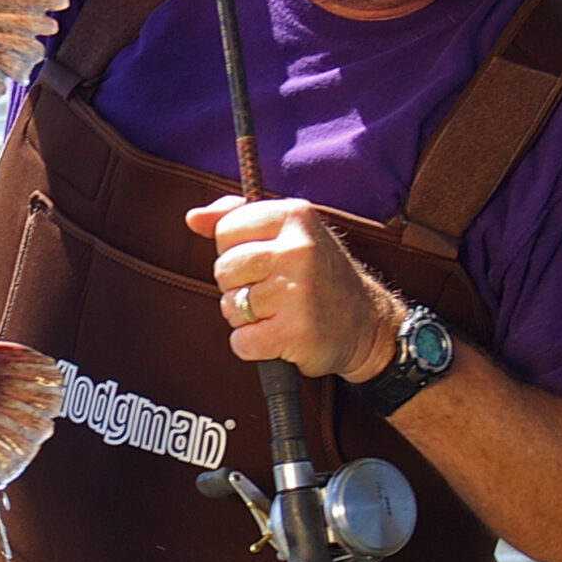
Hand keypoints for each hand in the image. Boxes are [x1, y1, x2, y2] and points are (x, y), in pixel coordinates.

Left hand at [187, 195, 404, 381]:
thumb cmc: (317, 275)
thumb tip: (193, 218)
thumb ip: (238, 218)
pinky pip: (241, 342)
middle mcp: (298, 248)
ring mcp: (298, 291)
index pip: (225, 230)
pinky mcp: (296, 332)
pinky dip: (253, 346)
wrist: (368, 324)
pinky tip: (279, 336)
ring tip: (279, 313)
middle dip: (237, 286)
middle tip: (272, 292)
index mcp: (294, 215)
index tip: (263, 261)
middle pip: (223, 269)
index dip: (235, 251)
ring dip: (246, 318)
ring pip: (229, 306)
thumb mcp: (289, 233)